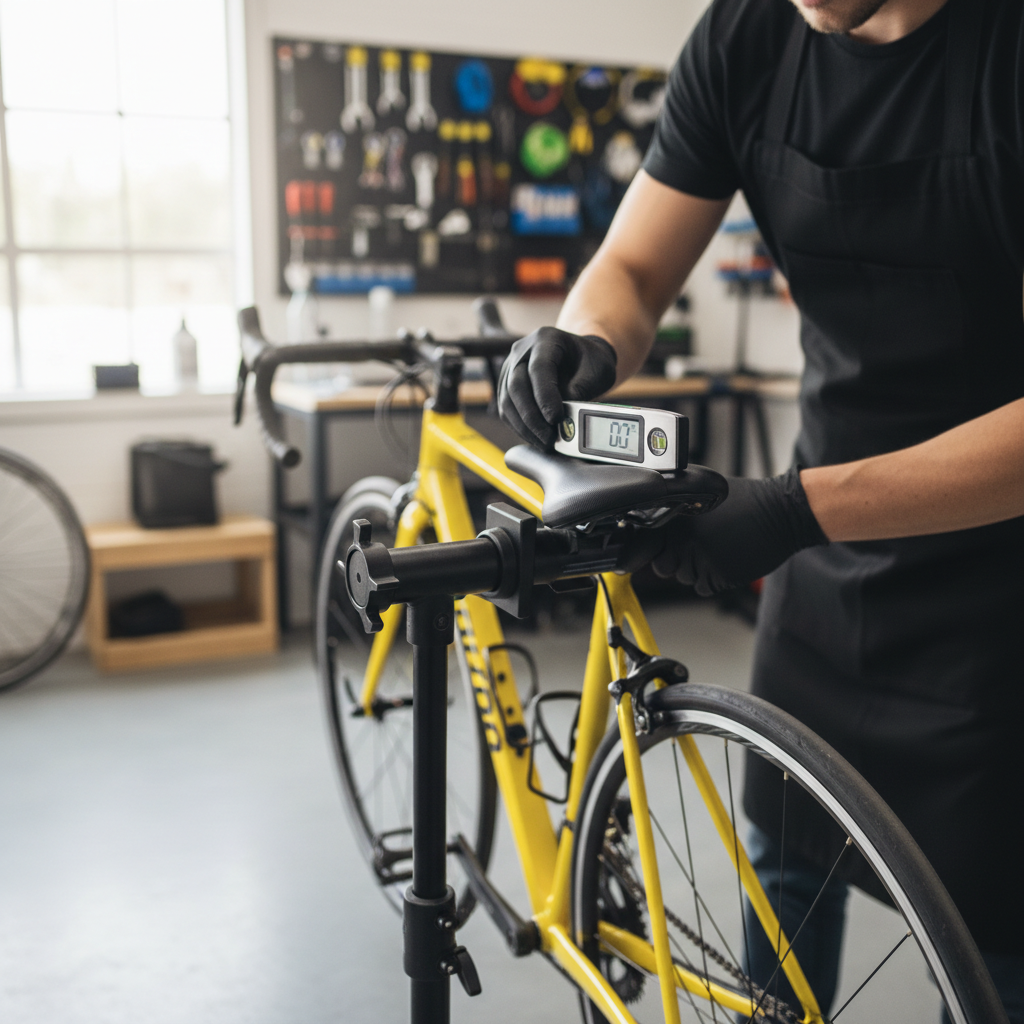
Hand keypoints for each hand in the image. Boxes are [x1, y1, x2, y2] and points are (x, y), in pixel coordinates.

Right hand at [498, 326, 616, 448]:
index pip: (538, 369)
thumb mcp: (598, 370)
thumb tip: (565, 416)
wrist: (580, 359)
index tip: (556, 419)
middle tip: (550, 438)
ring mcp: (510, 368)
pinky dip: (519, 427)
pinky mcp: (506, 386)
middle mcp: (522, 351)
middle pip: (517, 385)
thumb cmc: (591, 362)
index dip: (545, 396)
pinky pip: (506, 409)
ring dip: (524, 426)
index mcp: (546, 339)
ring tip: (545, 443)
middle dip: (532, 417)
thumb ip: (582, 388)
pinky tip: (536, 438)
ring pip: (507, 400)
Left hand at [628, 468, 828, 595]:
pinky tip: (727, 560)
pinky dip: (713, 580)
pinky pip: (703, 587)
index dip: (653, 548)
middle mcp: (684, 538)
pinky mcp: (718, 575)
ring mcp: (701, 558)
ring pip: (684, 577)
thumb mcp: (704, 492)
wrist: (782, 512)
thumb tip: (653, 520)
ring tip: (718, 548)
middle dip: (675, 560)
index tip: (658, 549)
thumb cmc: (746, 501)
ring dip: (696, 569)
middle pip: (663, 565)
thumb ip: (677, 506)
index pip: (647, 543)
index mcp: (677, 516)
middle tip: (698, 547)